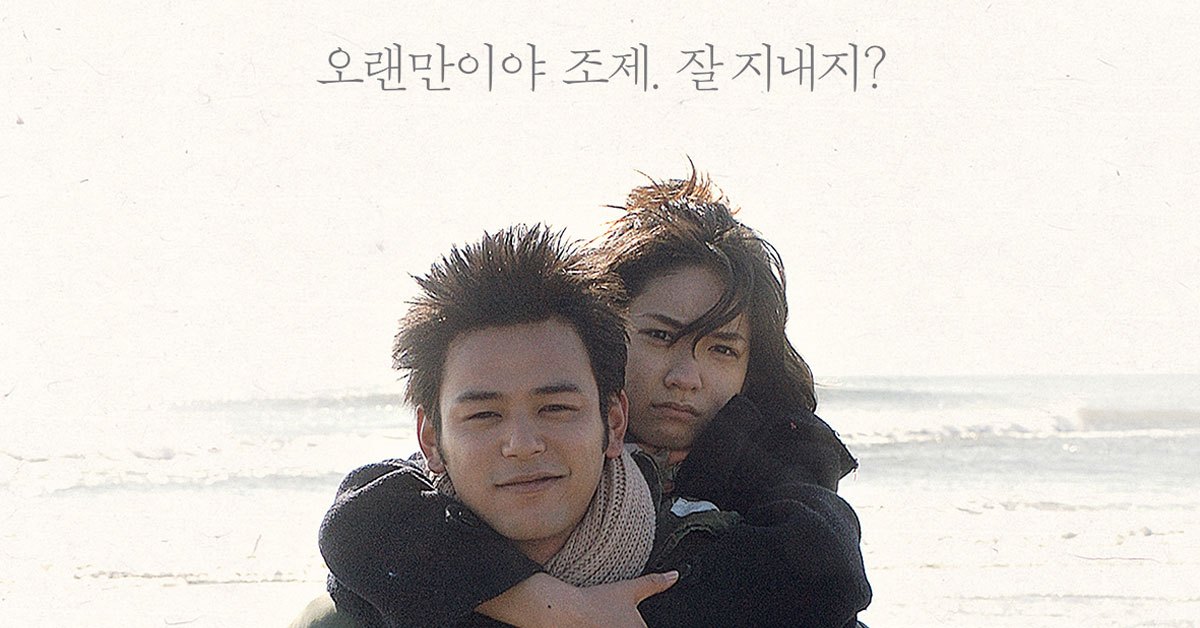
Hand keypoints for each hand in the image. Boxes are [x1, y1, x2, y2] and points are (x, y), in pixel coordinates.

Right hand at [477, 571, 678, 627]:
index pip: (644, 626)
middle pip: (633, 627)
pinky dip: (603, 626)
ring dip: (612, 624)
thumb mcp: (630, 589)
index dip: (636, 621)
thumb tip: (674, 576)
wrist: (565, 610)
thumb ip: (654, 583)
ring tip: (603, 618)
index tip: (622, 615)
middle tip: (611, 615)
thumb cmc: (596, 602)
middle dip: (623, 621)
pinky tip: (595, 622)